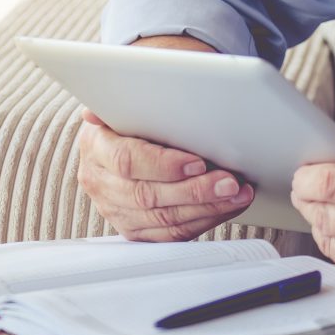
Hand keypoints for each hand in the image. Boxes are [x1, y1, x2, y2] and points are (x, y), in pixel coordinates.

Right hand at [75, 110, 255, 241]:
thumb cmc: (133, 115)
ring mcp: (116, 211)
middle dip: (195, 190)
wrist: (121, 138)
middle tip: (230, 182)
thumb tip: (101, 107)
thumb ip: (126, 99)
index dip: (163, 164)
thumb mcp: (125, 101)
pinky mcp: (135, 229)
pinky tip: (226, 207)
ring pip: (163, 219)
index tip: (197, 161)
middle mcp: (100, 184)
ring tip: (237, 194)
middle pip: (148, 196)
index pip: (127, 161)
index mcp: (96, 148)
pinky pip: (170, 235)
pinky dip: (203, 222)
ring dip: (207, 208)